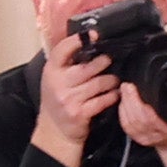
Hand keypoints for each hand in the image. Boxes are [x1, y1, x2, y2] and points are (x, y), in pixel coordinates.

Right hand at [32, 29, 120, 165]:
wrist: (54, 132)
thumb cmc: (57, 102)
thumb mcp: (54, 80)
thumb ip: (66, 64)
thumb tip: (86, 43)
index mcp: (51, 71)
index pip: (63, 50)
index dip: (78, 40)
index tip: (93, 35)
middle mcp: (58, 84)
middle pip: (87, 67)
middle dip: (102, 62)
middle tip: (109, 60)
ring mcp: (69, 99)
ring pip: (98, 83)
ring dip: (110, 80)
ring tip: (114, 79)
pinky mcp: (80, 113)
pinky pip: (102, 101)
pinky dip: (111, 96)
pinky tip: (115, 94)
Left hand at [116, 79, 166, 166]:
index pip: (152, 118)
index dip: (141, 105)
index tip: (136, 88)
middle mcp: (158, 135)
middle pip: (138, 118)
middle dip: (130, 100)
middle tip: (127, 85)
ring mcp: (147, 138)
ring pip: (130, 122)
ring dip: (125, 104)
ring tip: (125, 90)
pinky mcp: (138, 139)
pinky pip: (126, 126)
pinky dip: (122, 113)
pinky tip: (123, 103)